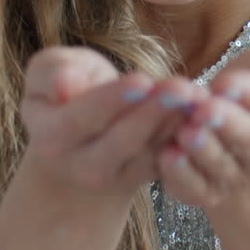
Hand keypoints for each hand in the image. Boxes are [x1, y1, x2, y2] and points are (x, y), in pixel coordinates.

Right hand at [20, 46, 202, 196]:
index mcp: (50, 138)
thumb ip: (51, 72)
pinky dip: (186, 133)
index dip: (113, 100)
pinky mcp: (146, 176)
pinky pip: (170, 156)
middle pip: (122, 141)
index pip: (82, 118)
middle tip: (182, 88)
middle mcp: (82, 166)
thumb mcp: (47, 73)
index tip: (142, 80)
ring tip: (197, 95)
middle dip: (154, 113)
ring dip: (177, 122)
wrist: (78, 140)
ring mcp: (117, 177)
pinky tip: (203, 109)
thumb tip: (64, 84)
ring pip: (151, 151)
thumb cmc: (63, 93)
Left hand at [156, 44, 249, 207]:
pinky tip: (168, 155)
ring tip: (186, 128)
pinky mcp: (207, 191)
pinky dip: (181, 174)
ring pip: (221, 165)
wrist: (230, 117)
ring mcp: (239, 179)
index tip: (229, 81)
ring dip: (202, 148)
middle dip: (226, 124)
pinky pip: (195, 188)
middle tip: (204, 108)